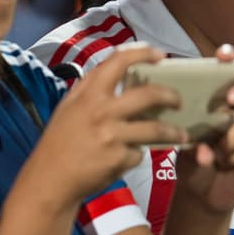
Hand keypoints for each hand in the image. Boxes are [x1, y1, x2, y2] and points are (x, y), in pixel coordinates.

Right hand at [26, 43, 186, 205]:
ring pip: (155, 129)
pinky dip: (137, 154)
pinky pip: (139, 153)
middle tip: (178, 100)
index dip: (143, 54)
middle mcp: (102, 111)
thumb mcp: (68, 106)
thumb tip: (114, 68)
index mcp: (89, 94)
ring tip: (182, 134)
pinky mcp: (119, 159)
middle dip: (170, 96)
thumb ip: (89, 87)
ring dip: (174, 132)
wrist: (50, 180)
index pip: (118, 62)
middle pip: (148, 95)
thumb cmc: (58, 142)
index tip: (160, 55)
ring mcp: (113, 136)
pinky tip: (129, 158)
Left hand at [174, 45, 233, 213]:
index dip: (231, 59)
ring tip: (213, 153)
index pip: (231, 70)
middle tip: (231, 99)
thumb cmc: (193, 157)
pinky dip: (232, 157)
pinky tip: (222, 163)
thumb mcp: (185, 140)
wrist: (200, 192)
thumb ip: (192, 134)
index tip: (223, 54)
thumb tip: (203, 144)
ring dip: (229, 140)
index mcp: (223, 98)